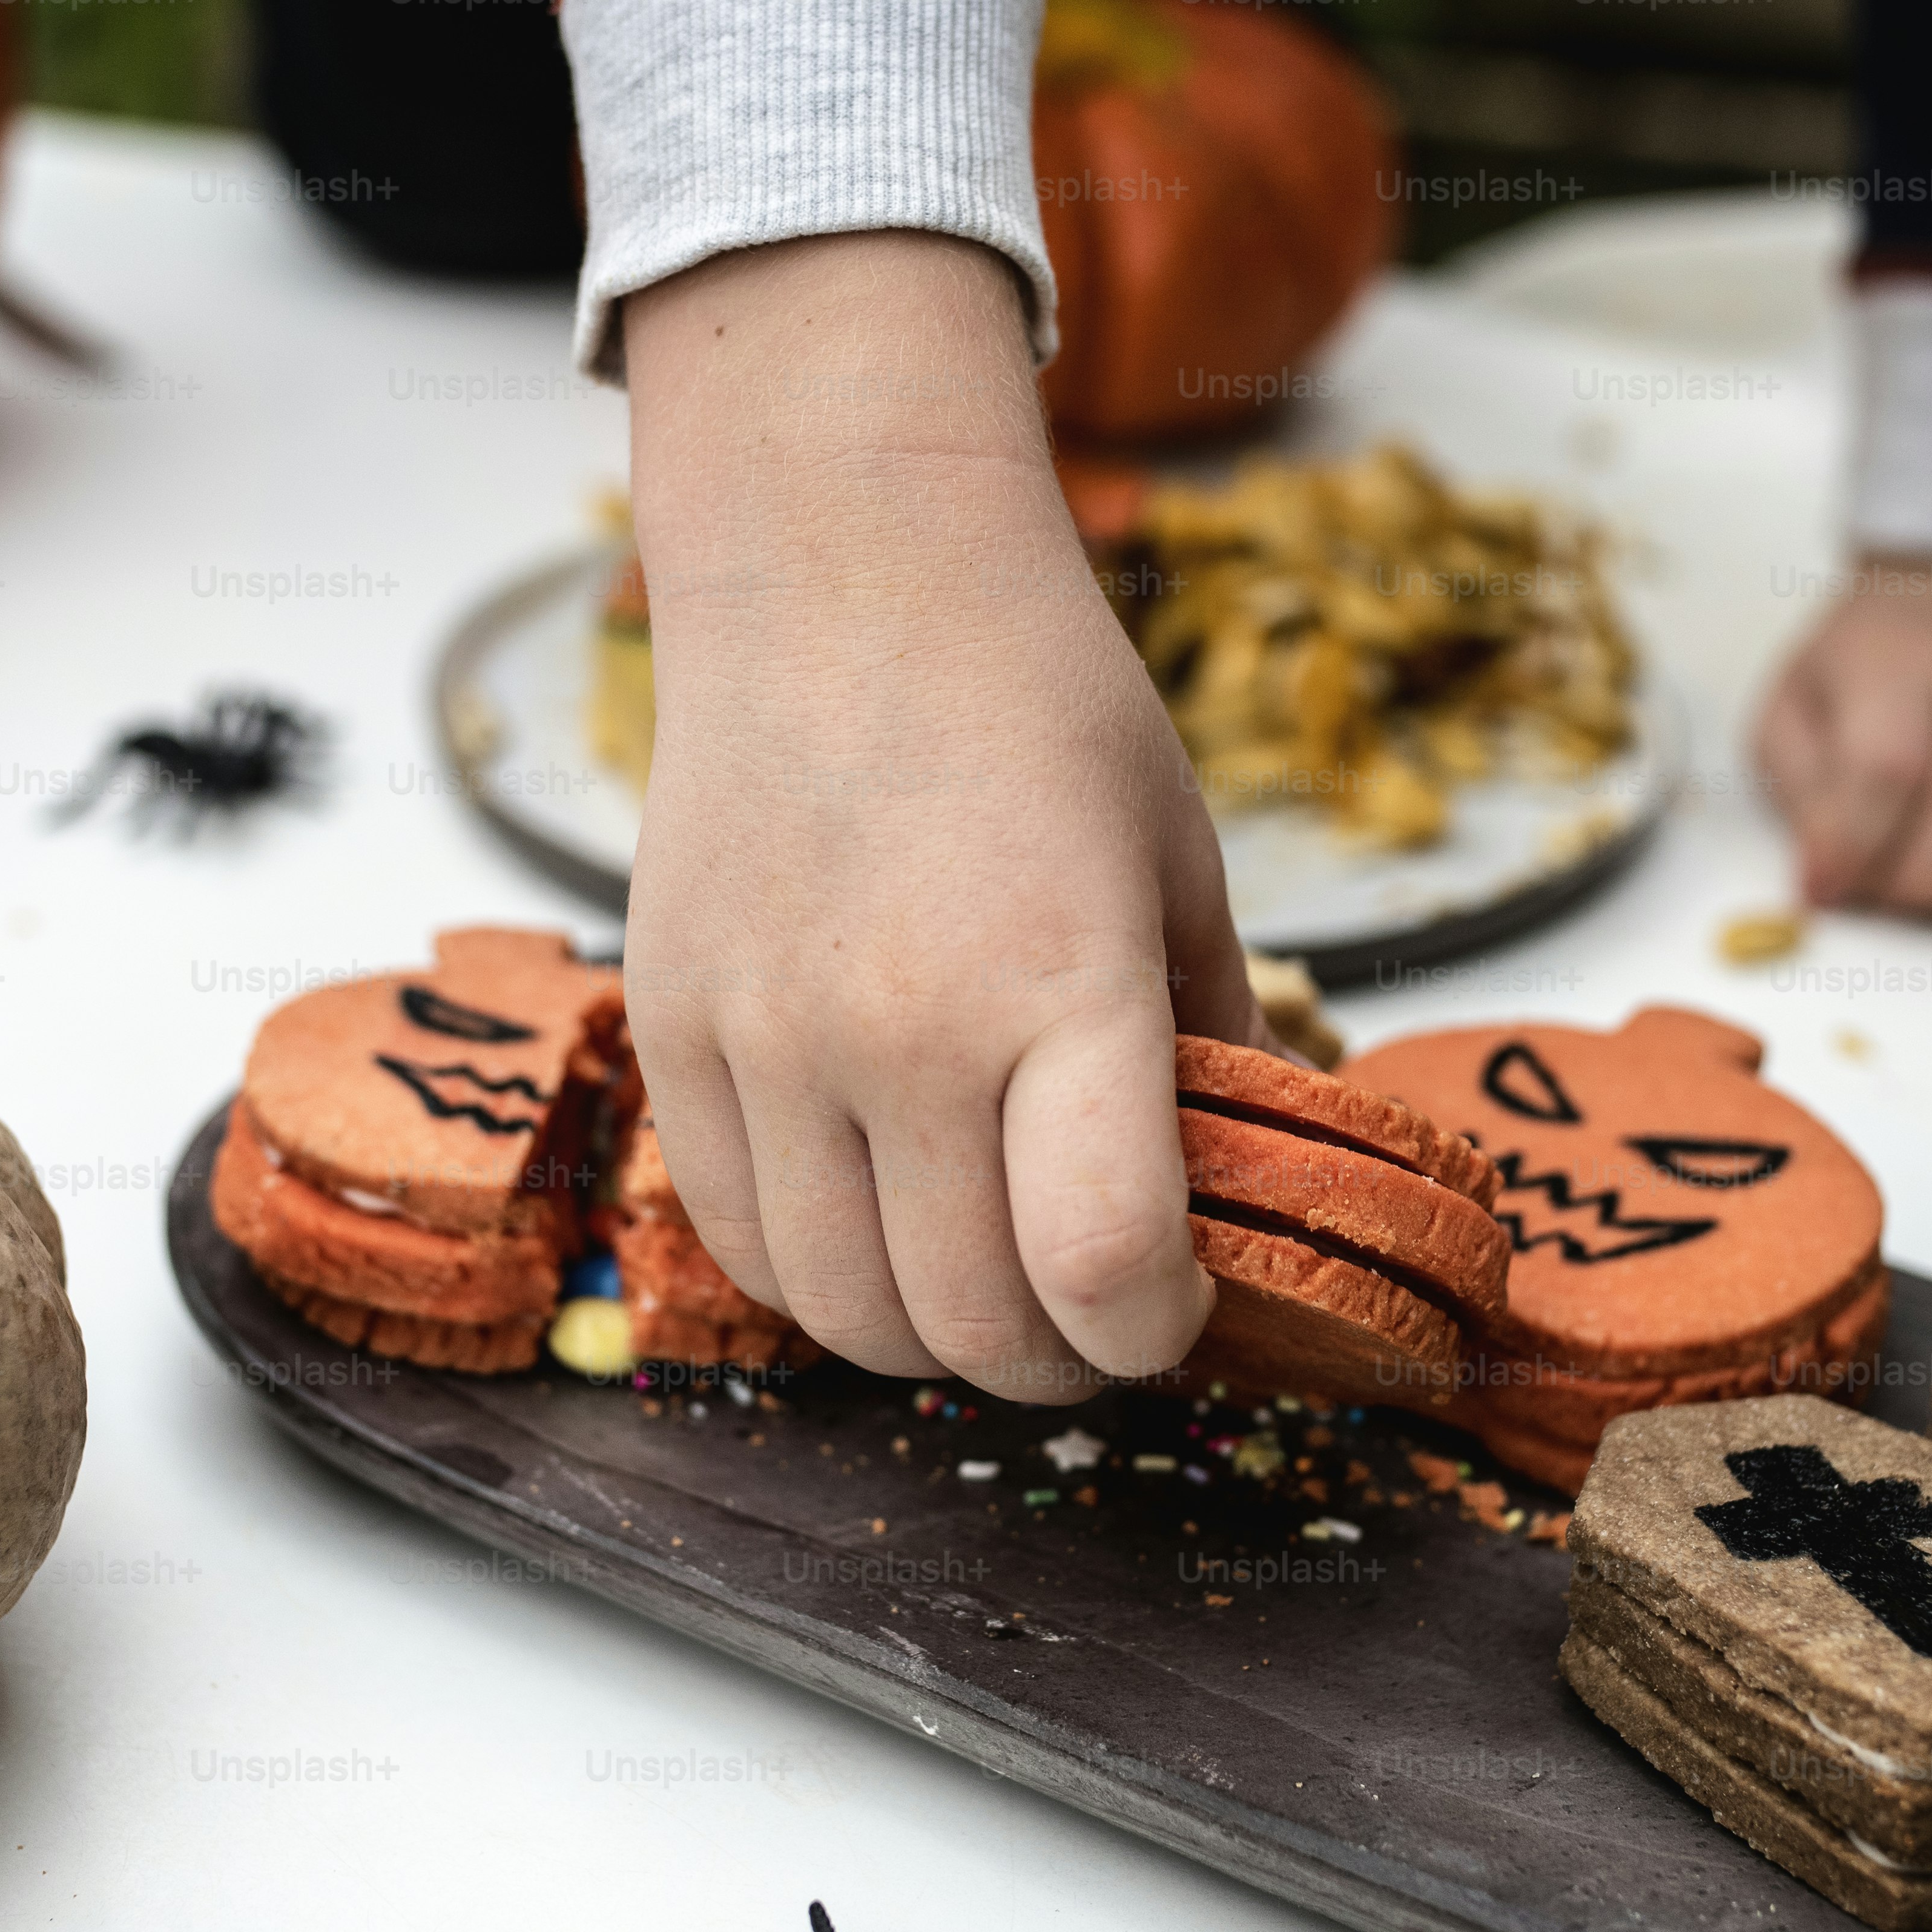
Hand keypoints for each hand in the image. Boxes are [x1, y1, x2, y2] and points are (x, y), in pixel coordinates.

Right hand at [617, 229, 1259, 1401]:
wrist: (842, 573)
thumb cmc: (1035, 704)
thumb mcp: (1178, 864)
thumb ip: (1216, 1046)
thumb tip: (1255, 1194)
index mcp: (1058, 981)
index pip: (1100, 1266)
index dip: (1152, 1334)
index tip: (1176, 1306)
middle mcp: (900, 1029)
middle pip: (975, 1325)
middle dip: (1060, 1358)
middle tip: (1095, 1315)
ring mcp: (769, 1040)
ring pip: (848, 1317)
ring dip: (935, 1338)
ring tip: (987, 1282)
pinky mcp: (676, 1034)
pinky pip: (744, 1243)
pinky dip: (824, 1279)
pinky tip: (881, 1226)